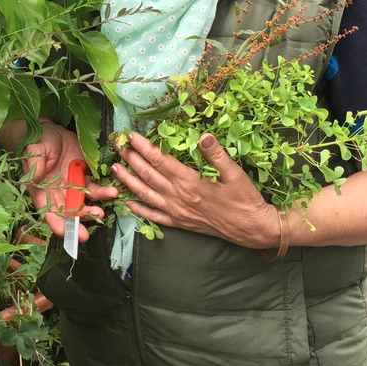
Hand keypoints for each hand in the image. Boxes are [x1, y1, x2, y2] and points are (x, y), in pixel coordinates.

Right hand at [23, 121, 118, 242]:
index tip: (68, 233)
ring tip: (104, 206)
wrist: (49, 130)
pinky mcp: (85, 175)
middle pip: (70, 213)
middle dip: (81, 220)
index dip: (58, 224)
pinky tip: (112, 191)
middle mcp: (59, 193)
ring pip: (85, 201)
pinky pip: (95, 187)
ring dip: (95, 207)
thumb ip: (35, 165)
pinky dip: (104, 191)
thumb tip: (37, 178)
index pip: (49, 212)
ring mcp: (73, 185)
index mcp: (43, 191)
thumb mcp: (34, 150)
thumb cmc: (37, 141)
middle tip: (92, 223)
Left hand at [113, 132, 279, 249]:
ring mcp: (176, 212)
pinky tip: (128, 203)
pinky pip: (154, 217)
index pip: (160, 161)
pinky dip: (139, 209)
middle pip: (148, 175)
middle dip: (131, 159)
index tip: (131, 136)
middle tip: (117, 146)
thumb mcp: (236, 174)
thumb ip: (217, 155)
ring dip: (128, 181)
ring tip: (114, 169)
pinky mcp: (179, 224)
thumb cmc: (245, 200)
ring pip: (145, 194)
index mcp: (190, 183)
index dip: (144, 147)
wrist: (252, 229)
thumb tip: (204, 135)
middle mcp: (178, 198)